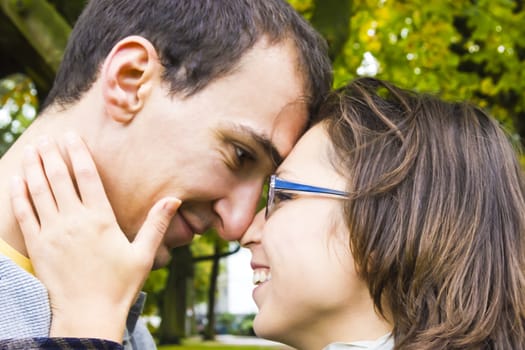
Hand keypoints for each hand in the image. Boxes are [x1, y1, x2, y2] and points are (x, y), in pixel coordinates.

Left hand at [9, 132, 180, 342]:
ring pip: (39, 191)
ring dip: (34, 167)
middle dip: (53, 154)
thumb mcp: (143, 254)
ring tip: (33, 148)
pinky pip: (24, 214)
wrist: (88, 315)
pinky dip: (19, 194)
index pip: (86, 176)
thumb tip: (173, 199)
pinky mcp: (38, 246)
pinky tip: (17, 180)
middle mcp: (74, 221)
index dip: (78, 153)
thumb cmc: (119, 285)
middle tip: (49, 137)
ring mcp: (53, 232)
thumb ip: (156, 224)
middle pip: (59, 178)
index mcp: (100, 219)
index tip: (71, 136)